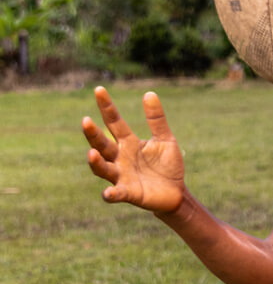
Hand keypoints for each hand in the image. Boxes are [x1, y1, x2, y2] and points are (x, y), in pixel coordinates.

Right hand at [82, 87, 184, 211]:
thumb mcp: (165, 139)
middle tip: (86, 121)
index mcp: (128, 143)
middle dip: (93, 134)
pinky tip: (108, 192)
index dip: (107, 107)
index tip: (99, 90)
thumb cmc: (167, 165)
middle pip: (102, 145)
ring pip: (103, 168)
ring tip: (91, 152)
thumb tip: (149, 93)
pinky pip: (116, 193)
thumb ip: (157, 119)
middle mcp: (120, 158)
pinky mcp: (129, 193)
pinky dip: (111, 193)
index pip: (114, 122)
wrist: (176, 192)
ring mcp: (122, 176)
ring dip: (96, 162)